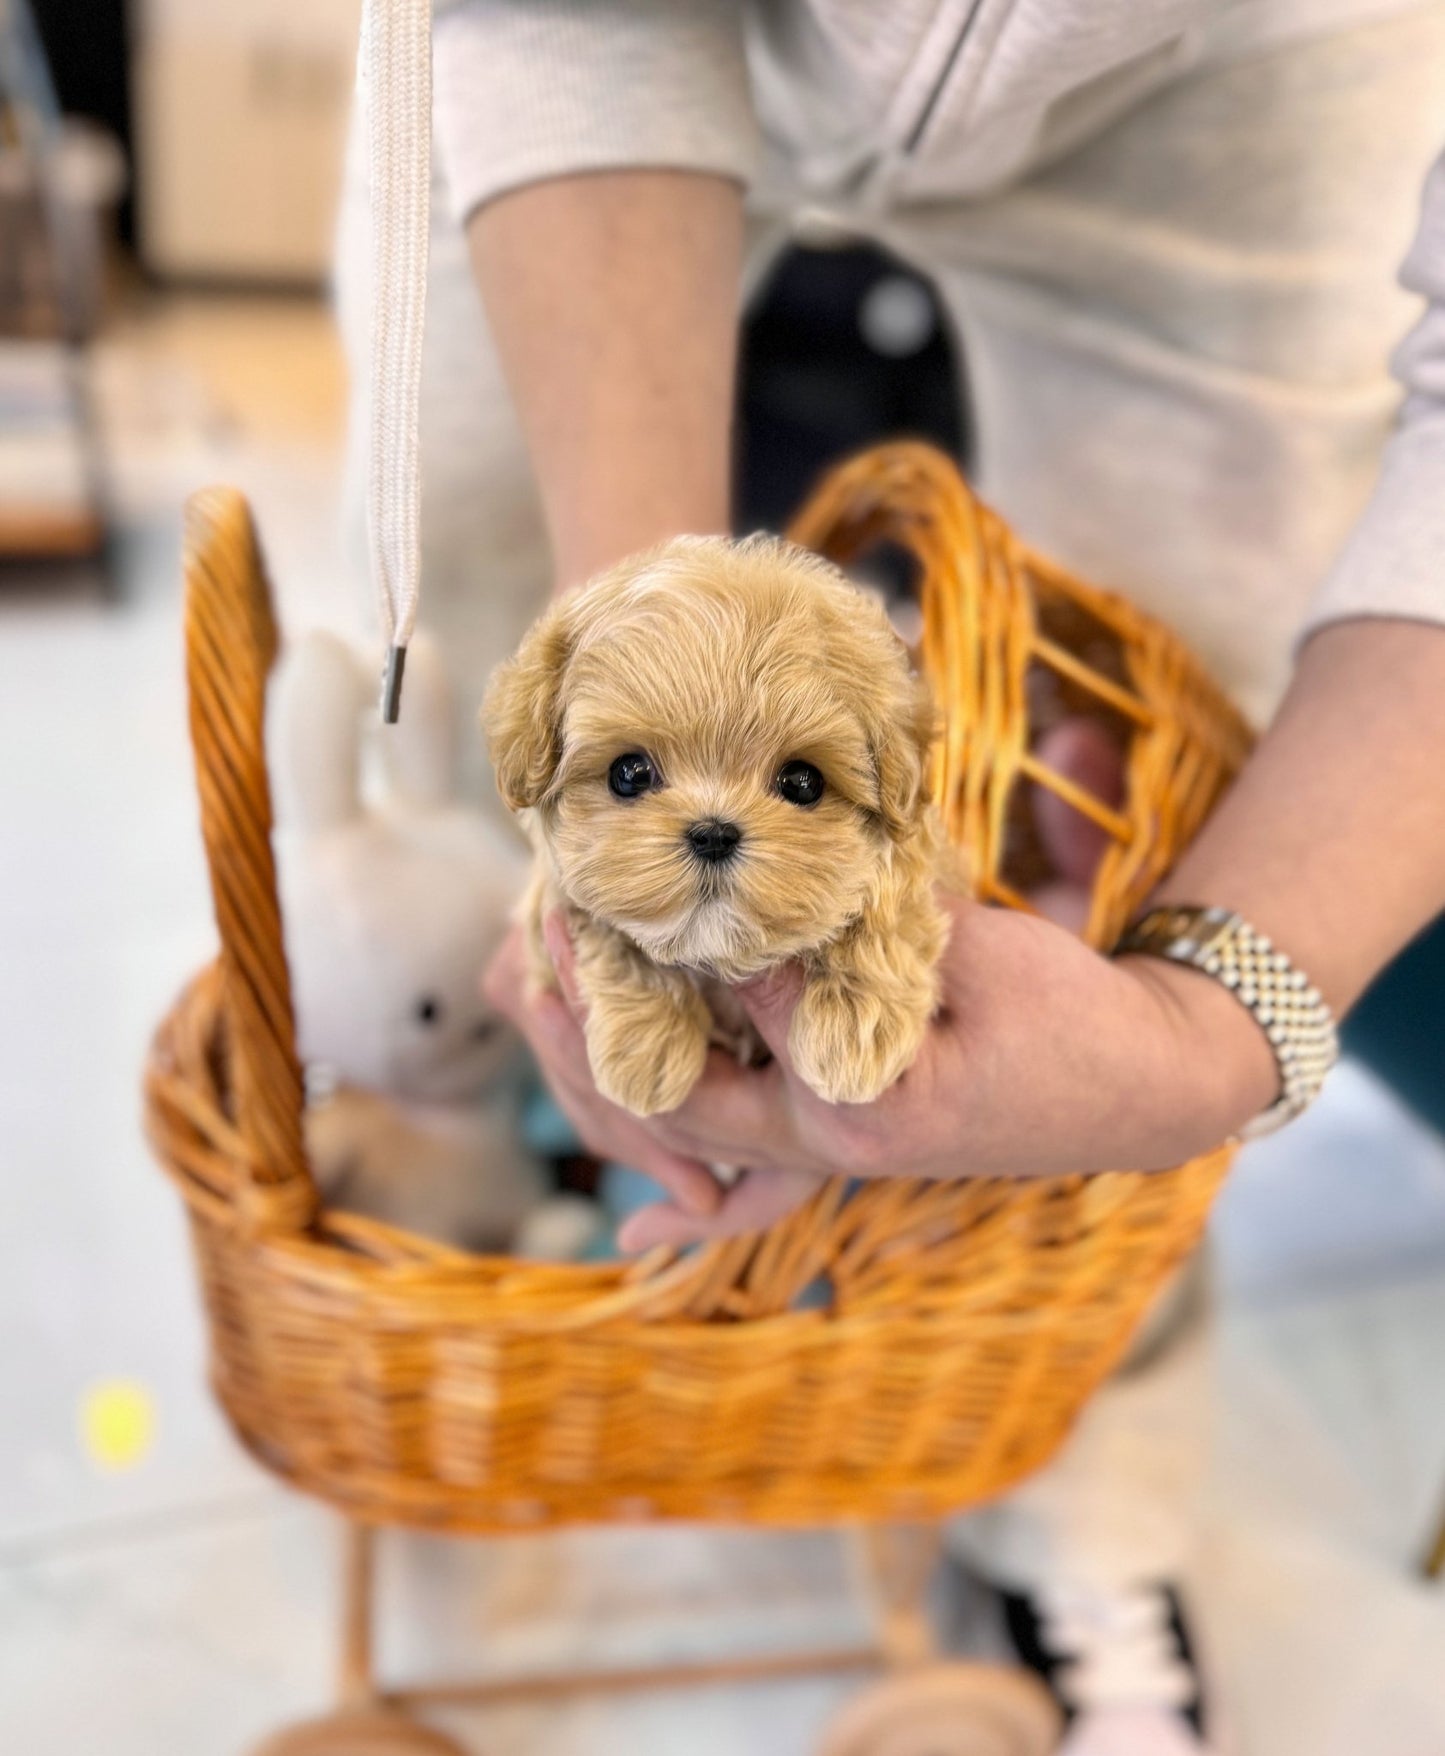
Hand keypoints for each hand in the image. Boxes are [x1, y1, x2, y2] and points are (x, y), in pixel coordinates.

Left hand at [489, 893, 1277, 1253]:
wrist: (1141, 1087)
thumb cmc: (1071, 1020)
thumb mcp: (968, 957)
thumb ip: (856, 939)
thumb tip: (749, 900)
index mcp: (851, 1102)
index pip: (718, 1017)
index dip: (652, 946)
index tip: (593, 885)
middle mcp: (825, 1145)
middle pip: (671, 1095)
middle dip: (597, 1024)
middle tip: (539, 941)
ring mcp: (830, 1156)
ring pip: (693, 1136)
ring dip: (622, 1077)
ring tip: (549, 1009)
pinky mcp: (841, 1147)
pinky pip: (748, 1185)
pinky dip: (693, 1207)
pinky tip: (643, 1239)